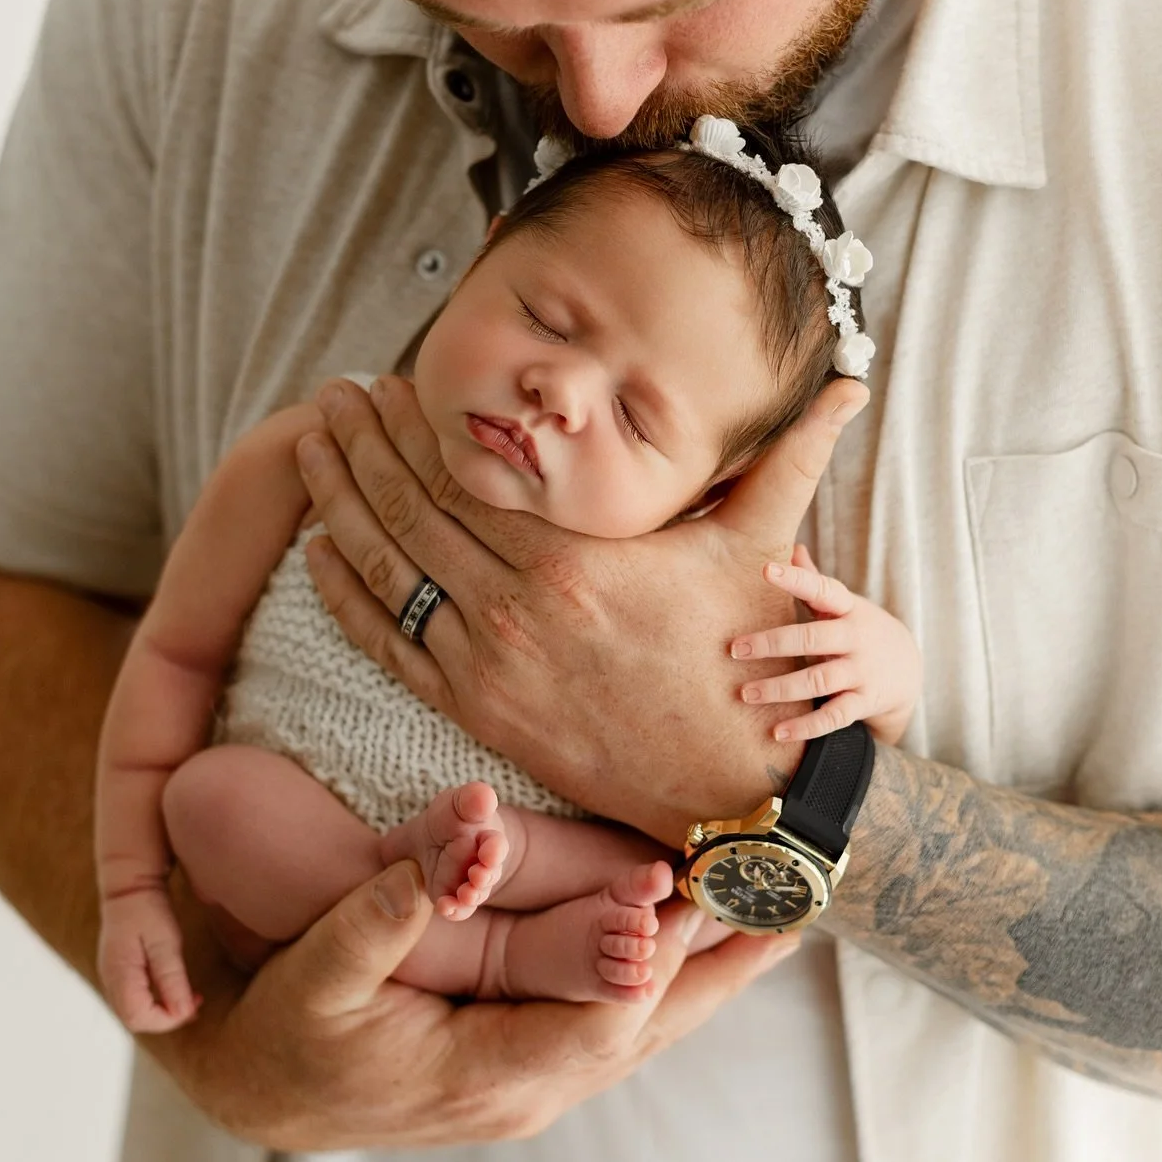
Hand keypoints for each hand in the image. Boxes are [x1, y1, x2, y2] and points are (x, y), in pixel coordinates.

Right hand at [98, 886, 201, 1033]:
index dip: (168, 1020)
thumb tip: (183, 1012)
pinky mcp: (118, 971)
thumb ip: (172, 978)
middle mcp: (110, 980)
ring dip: (162, 1012)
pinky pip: (134, 999)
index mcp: (119, 973)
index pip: (139, 1018)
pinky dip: (155, 1003)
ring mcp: (111, 976)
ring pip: (133, 1012)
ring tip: (191, 1000)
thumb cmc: (147, 908)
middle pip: (134, 1020)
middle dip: (167, 1019)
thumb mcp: (165, 940)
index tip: (194, 1006)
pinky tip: (174, 991)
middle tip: (196, 1005)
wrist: (129, 883)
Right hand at [150, 859, 803, 1149]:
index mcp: (486, 1069)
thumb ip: (382, 912)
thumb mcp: (317, 970)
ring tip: (783, 918)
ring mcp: (535, 1077)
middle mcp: (528, 1084)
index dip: (660, 954)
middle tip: (797, 902)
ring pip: (648, 1026)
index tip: (709, 890)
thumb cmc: (289, 1030)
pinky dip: (674, 978)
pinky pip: (621, 1018)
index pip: (605, 1015)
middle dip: (724, 965)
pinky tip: (705, 945)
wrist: (265, 1088)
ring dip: (714, 973)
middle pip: (652, 1025)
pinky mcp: (531, 1057)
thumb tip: (450, 843)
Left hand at [295, 375, 868, 844]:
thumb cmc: (750, 655)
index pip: (468, 472)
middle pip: (411, 509)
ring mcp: (486, 666)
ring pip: (387, 570)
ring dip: (337, 503)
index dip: (417, 423)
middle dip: (360, 446)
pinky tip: (317, 552)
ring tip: (306, 448)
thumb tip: (855, 384)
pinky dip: (345, 595)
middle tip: (326, 397)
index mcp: (573, 559)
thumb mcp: (766, 546)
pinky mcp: (477, 712)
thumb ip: (795, 454)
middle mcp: (514, 609)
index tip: (387, 380)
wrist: (741, 782)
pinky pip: (389, 645)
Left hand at [733, 545, 920, 745]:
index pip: (821, 588)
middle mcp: (855, 638)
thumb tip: (791, 547)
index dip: (795, 579)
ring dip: (779, 689)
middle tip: (734, 650)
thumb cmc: (860, 630)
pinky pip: (834, 716)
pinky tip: (777, 732)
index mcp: (847, 609)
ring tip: (745, 694)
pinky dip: (806, 727)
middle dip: (771, 644)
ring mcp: (862, 672)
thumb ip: (814, 580)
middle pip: (811, 638)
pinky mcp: (865, 702)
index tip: (764, 570)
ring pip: (817, 680)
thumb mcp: (843, 604)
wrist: (909, 669)